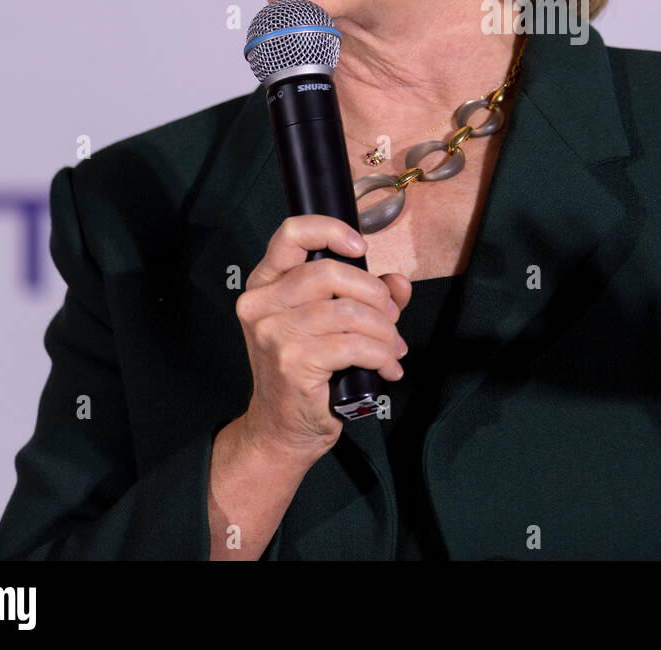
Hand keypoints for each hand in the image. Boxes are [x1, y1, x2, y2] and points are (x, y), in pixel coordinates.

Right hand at [234, 215, 412, 467]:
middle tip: (390, 318)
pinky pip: (354, 345)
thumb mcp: (333, 324)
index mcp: (265, 284)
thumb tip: (399, 282)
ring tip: (393, 348)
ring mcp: (274, 334)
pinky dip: (382, 355)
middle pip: (330, 273)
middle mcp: (261, 304)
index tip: (361, 247)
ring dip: (384, 331)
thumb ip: (367, 295)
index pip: (291, 234)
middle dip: (374, 294)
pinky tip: (388, 368)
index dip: (331, 230)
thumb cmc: (308, 370)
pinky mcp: (292, 364)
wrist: (281, 429)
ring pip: (348, 312)